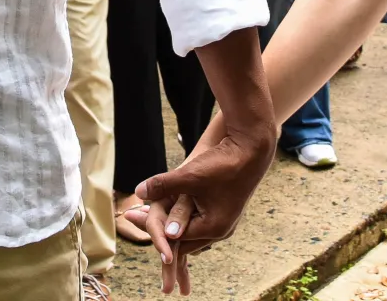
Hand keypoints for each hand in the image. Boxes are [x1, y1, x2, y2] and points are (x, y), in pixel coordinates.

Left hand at [136, 111, 273, 293]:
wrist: (253, 148)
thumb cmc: (223, 164)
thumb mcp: (189, 176)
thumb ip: (163, 186)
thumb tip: (138, 192)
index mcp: (213, 228)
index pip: (176, 238)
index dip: (154, 228)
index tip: (133, 219)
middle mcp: (221, 229)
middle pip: (183, 237)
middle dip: (161, 228)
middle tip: (136, 217)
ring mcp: (225, 219)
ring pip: (191, 227)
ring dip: (172, 220)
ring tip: (150, 212)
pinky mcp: (225, 207)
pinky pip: (199, 217)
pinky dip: (183, 213)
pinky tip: (171, 203)